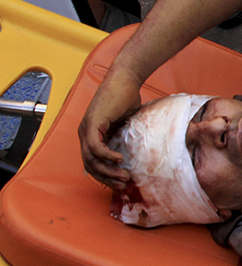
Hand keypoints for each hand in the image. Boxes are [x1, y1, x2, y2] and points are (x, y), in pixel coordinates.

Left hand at [78, 71, 141, 189]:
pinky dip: (107, 156)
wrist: (126, 80)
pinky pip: (96, 147)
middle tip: (123, 185)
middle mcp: (85, 133)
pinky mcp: (92, 123)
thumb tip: (133, 155)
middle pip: (89, 165)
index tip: (121, 183)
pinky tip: (120, 160)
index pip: (92, 163)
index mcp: (91, 134)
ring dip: (108, 171)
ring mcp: (86, 128)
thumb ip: (123, 139)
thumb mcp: (125, 125)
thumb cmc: (127, 98)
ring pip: (91, 159)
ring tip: (123, 176)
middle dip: (106, 178)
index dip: (105, 175)